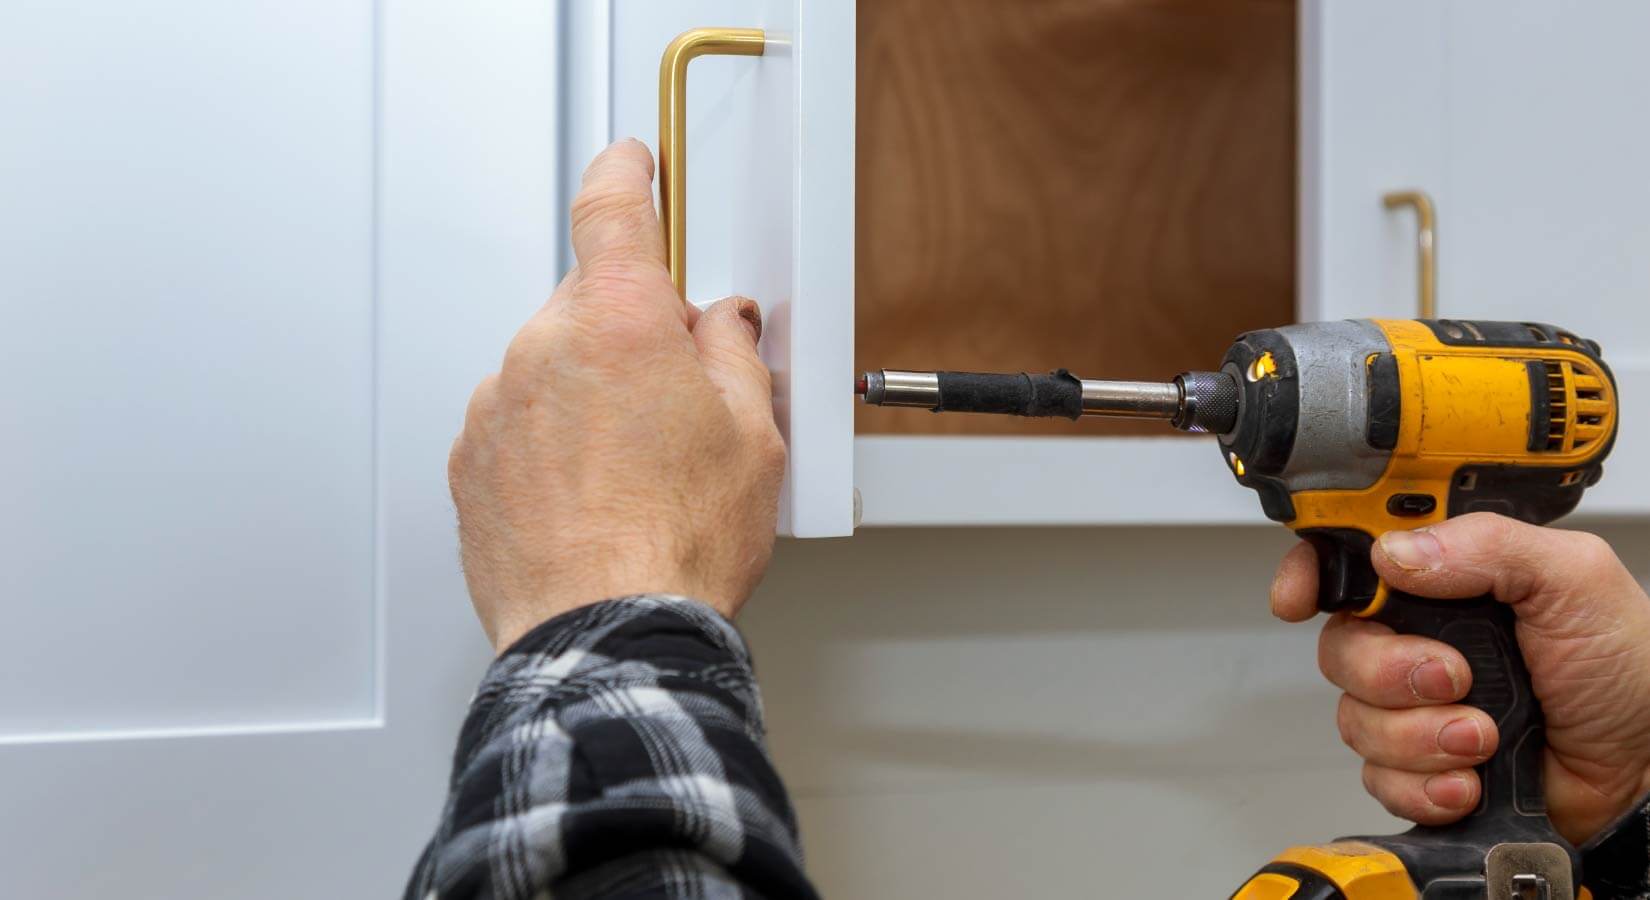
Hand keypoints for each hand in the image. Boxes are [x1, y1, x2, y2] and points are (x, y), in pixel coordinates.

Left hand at [449, 140, 785, 651]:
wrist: (608, 636)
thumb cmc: (676, 549)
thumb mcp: (753, 437)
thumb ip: (733, 354)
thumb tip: (722, 327)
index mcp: (620, 323)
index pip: (613, 207)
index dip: (627, 172)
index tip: (632, 160)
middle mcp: (545, 349)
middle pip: (591, 301)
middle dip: (634, 333)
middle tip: (680, 402)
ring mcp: (499, 404)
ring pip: (554, 365)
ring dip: (591, 394)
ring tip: (637, 474)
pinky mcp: (472, 460)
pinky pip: (519, 421)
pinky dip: (553, 441)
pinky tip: (597, 496)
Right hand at [1272, 512, 1649, 843]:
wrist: (1647, 776)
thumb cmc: (1627, 676)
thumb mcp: (1574, 580)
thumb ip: (1487, 545)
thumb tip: (1397, 554)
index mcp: (1450, 580)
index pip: (1352, 560)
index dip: (1311, 573)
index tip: (1299, 596)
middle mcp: (1423, 639)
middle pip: (1340, 646)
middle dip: (1391, 672)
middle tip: (1453, 677)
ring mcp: (1418, 706)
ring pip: (1355, 718)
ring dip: (1420, 735)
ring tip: (1482, 736)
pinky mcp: (1421, 766)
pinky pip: (1378, 776)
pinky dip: (1424, 783)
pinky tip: (1469, 779)